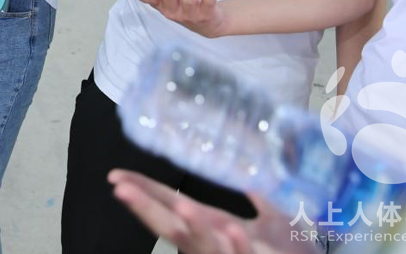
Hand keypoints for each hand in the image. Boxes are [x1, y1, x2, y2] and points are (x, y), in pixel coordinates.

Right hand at [109, 170, 319, 253]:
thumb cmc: (290, 251)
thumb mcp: (272, 216)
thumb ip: (259, 193)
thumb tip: (251, 161)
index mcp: (210, 225)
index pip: (167, 205)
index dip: (141, 191)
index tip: (115, 177)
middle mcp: (212, 242)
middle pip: (171, 227)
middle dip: (145, 209)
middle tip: (121, 189)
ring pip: (202, 245)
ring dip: (192, 228)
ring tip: (182, 207)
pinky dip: (237, 246)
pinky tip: (232, 231)